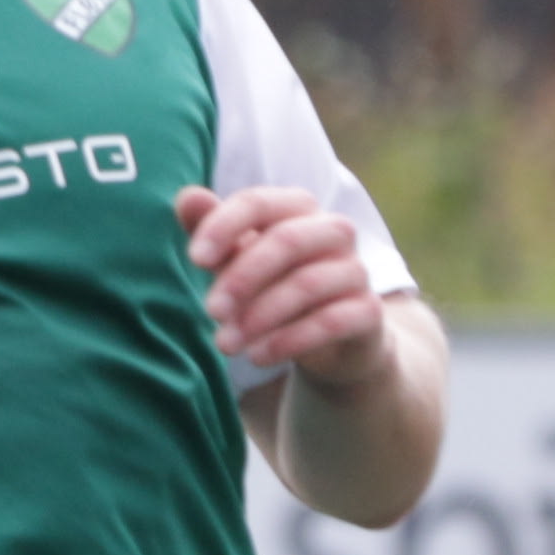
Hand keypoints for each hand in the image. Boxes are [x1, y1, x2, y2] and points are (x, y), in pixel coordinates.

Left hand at [176, 184, 391, 382]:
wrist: (330, 340)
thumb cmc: (273, 286)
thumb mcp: (237, 260)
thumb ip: (212, 229)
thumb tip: (187, 198)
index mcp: (298, 207)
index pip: (259, 203)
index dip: (224, 226)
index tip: (194, 259)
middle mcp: (333, 231)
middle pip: (287, 240)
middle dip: (242, 276)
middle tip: (210, 311)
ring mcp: (356, 270)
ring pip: (307, 284)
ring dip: (260, 316)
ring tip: (226, 344)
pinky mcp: (368, 311)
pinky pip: (331, 321)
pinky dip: (289, 340)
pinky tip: (258, 356)